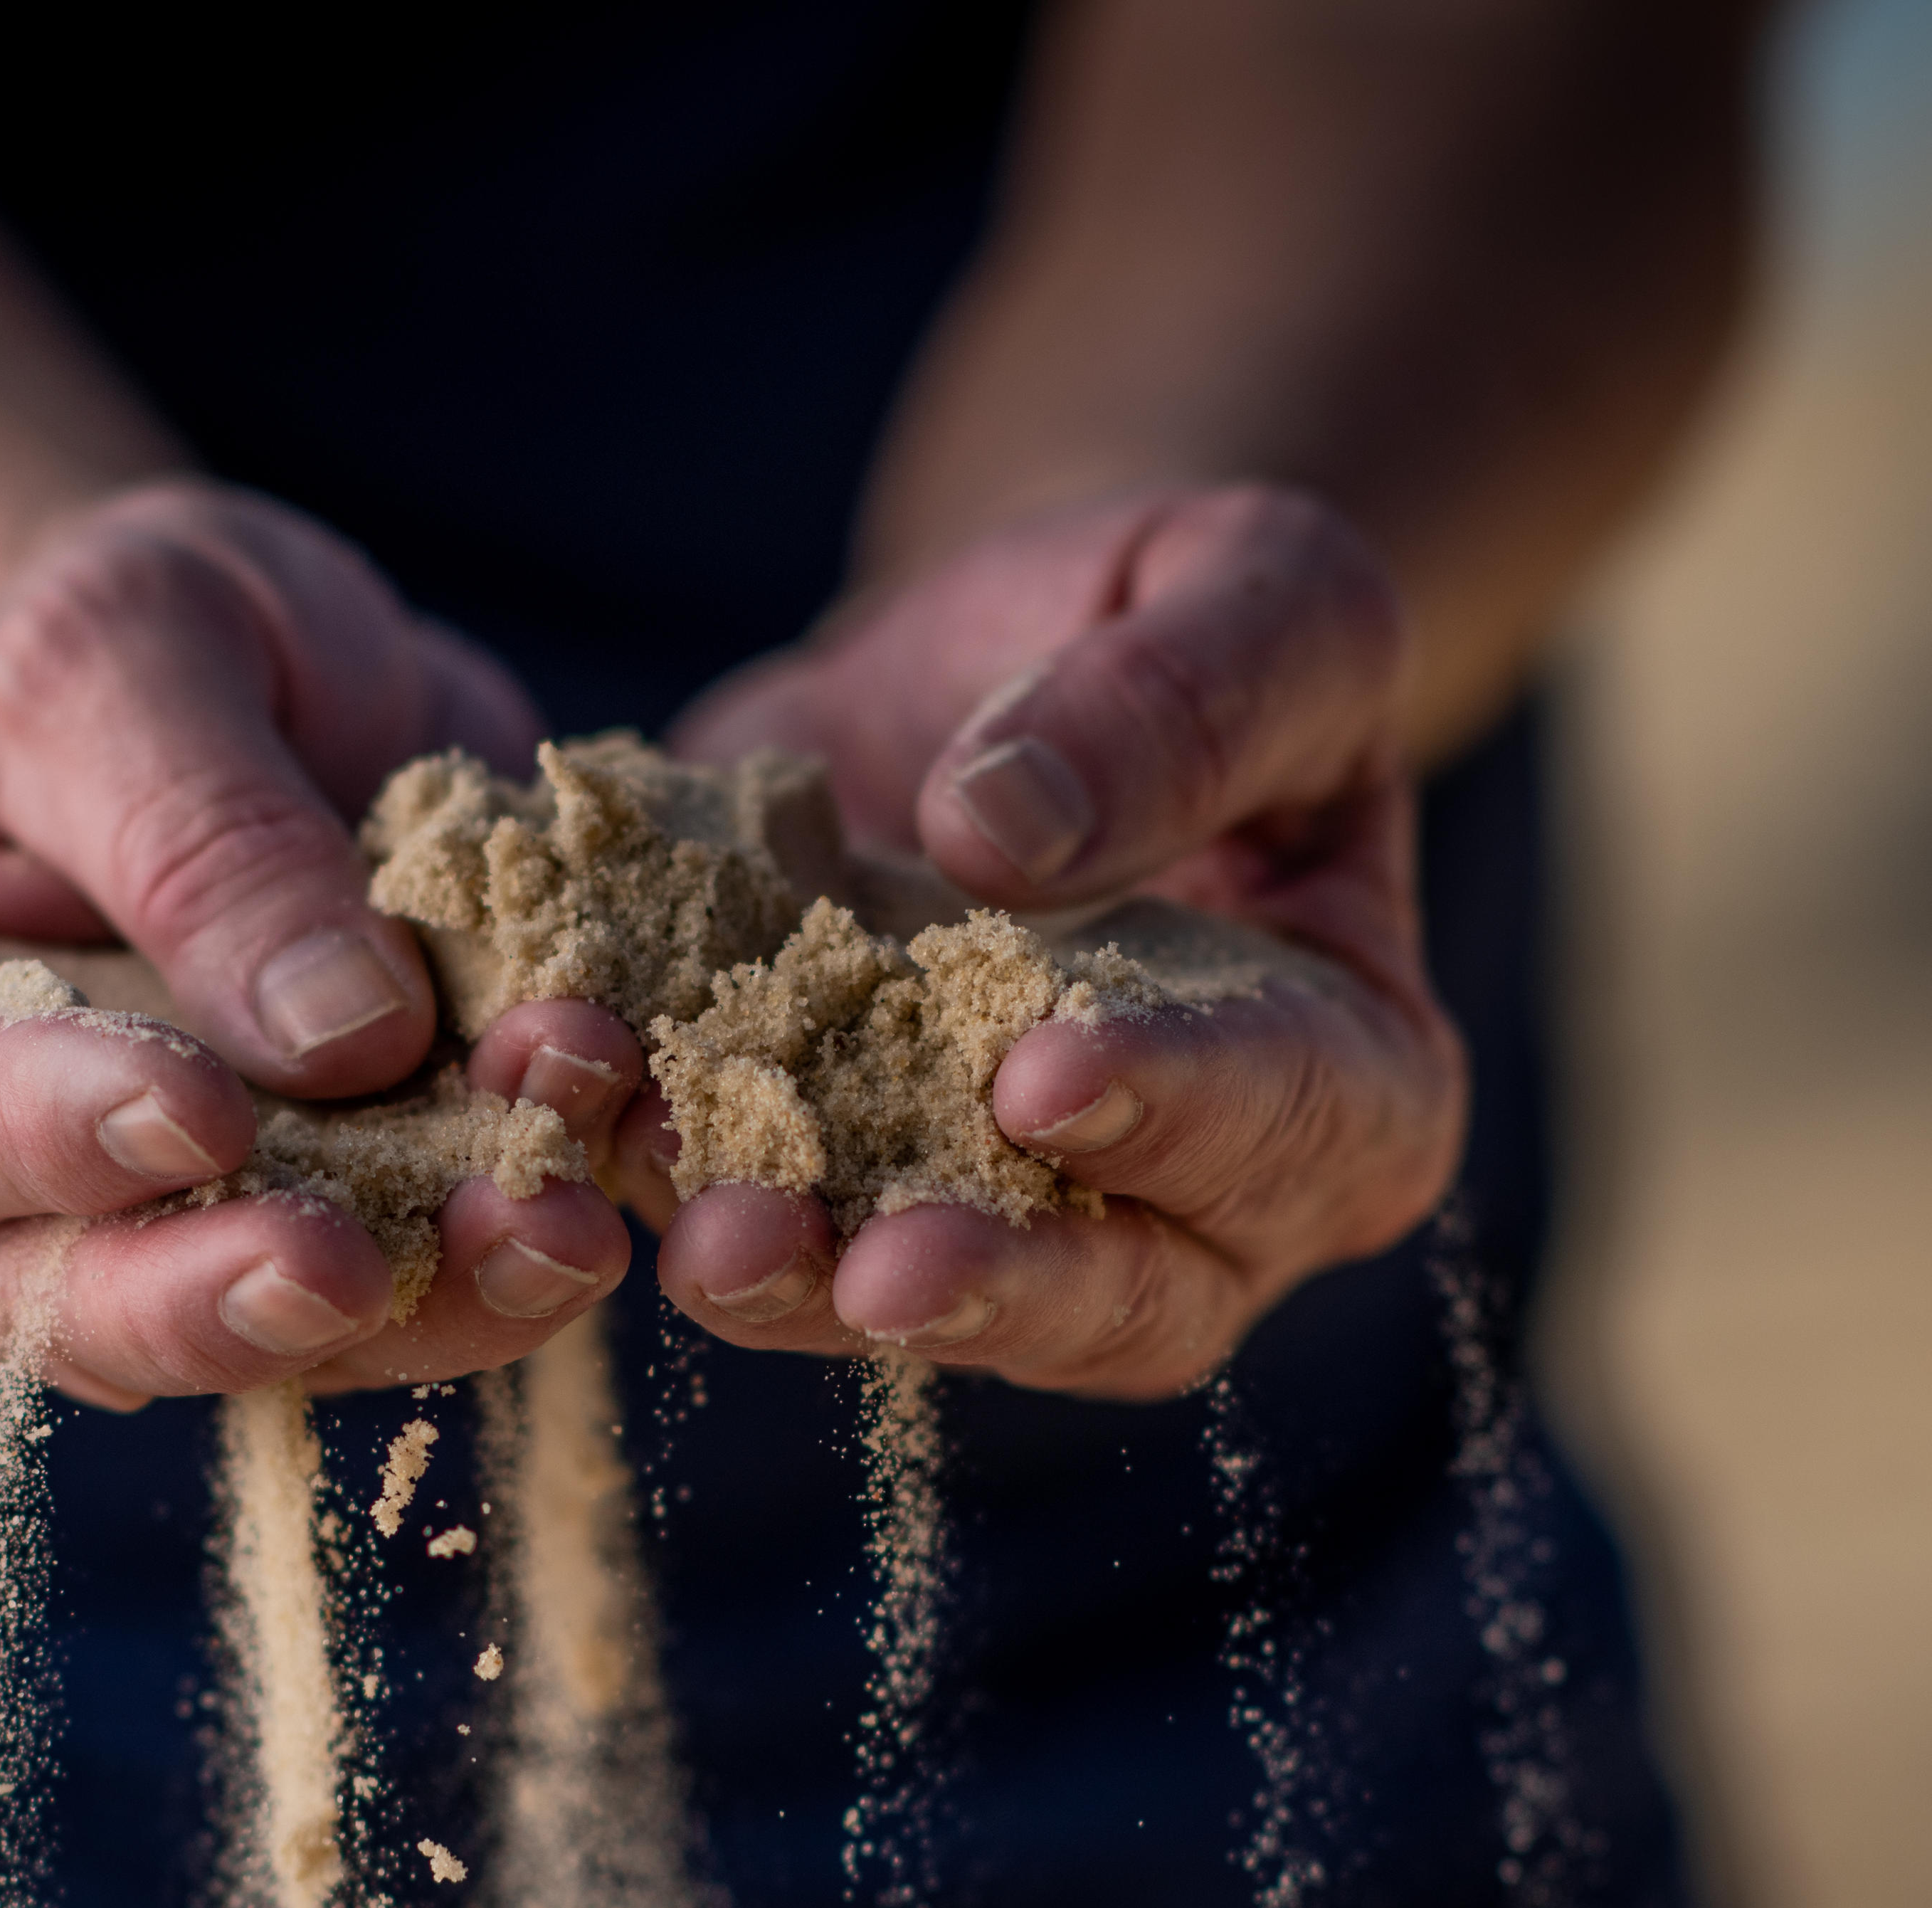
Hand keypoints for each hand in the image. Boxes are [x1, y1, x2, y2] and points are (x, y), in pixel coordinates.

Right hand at [0, 483, 643, 1408]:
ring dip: (413, 1307)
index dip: (45, 1130)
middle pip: (60, 1298)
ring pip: (251, 1341)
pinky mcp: (293, 1259)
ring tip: (552, 1232)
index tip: (193, 1113)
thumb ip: (202, 825)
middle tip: (354, 1272)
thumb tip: (343, 1035)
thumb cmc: (108, 643)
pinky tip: (591, 1210)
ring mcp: (125, 1254)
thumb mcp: (129, 640)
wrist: (222, 684)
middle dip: (221, 1295)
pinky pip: (390, 1312)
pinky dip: (493, 1271)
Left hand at [642, 484, 1469, 1397]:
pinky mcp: (822, 1174)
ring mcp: (990, 1210)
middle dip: (991, 1281)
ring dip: (804, 1280)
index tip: (1043, 1076)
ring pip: (914, 1301)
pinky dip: (657, 1174)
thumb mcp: (1251, 583)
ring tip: (704, 1236)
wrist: (998, 659)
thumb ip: (1186, 698)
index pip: (1293, 1119)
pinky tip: (583, 1115)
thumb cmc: (1180, 617)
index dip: (1177, 1111)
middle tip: (876, 1269)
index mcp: (1348, 1068)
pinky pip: (747, 1210)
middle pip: (1121, 1296)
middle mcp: (1185, 1198)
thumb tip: (1005, 833)